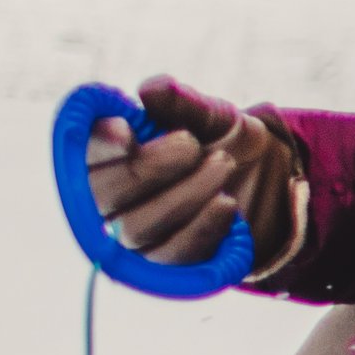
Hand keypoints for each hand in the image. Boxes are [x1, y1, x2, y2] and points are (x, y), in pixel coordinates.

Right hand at [88, 76, 303, 272]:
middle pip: (106, 193)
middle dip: (151, 168)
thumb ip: (182, 103)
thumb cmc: (222, 140)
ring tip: (223, 165)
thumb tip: (152, 89)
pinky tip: (226, 205)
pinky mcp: (165, 265)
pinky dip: (201, 228)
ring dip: (185, 195)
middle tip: (192, 145)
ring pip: (138, 227)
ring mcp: (134, 236)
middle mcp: (110, 199)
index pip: (86, 153)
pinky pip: (171, 255)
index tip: (126, 129)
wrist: (267, 180)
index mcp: (109, 155)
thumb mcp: (210, 115)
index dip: (99, 144)